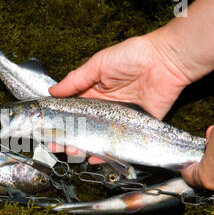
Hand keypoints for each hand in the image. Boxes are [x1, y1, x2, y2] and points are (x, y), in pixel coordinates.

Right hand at [48, 34, 190, 162]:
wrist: (165, 61)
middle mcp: (105, 108)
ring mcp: (119, 120)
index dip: (60, 122)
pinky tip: (95, 158)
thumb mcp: (98, 64)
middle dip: (68, 139)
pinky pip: (120, 144)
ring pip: (98, 139)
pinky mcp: (136, 127)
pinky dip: (108, 153)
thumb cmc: (132, 56)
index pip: (72, 112)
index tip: (47, 132)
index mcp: (93, 93)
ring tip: (73, 153)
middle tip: (57, 146)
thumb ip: (76, 80)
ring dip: (84, 148)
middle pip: (83, 128)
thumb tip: (52, 91)